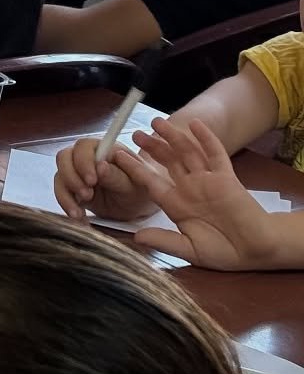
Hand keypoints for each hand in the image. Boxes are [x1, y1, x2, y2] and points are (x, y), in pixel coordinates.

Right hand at [53, 136, 160, 222]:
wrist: (140, 206)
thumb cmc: (141, 190)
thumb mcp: (135, 185)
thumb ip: (118, 176)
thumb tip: (101, 166)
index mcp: (104, 149)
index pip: (84, 146)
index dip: (83, 161)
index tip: (92, 180)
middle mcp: (87, 156)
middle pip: (65, 157)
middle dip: (72, 177)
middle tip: (86, 195)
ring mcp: (78, 171)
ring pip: (60, 174)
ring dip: (66, 192)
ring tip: (79, 210)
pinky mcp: (73, 187)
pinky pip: (61, 191)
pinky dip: (66, 203)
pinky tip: (77, 216)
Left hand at [119, 117, 282, 269]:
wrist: (256, 250)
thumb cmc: (223, 252)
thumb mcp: (190, 249)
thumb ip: (165, 240)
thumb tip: (136, 238)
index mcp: (177, 204)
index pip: (151, 181)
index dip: (135, 168)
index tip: (117, 155)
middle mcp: (189, 188)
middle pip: (167, 162)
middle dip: (152, 147)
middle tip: (135, 133)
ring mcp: (207, 180)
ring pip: (186, 153)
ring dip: (173, 136)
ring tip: (157, 122)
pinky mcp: (226, 177)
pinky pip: (215, 154)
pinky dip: (206, 138)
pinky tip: (195, 124)